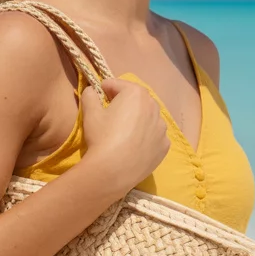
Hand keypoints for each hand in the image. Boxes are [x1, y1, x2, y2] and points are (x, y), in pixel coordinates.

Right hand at [80, 76, 169, 197]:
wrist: (114, 170)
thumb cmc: (102, 137)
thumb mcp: (90, 112)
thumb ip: (90, 95)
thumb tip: (92, 90)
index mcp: (136, 94)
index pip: (117, 84)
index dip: (104, 89)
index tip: (98, 96)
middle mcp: (154, 106)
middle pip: (136, 99)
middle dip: (124, 103)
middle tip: (110, 114)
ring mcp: (162, 127)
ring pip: (148, 117)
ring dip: (137, 119)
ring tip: (124, 133)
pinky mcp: (164, 146)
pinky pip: (153, 136)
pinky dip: (145, 137)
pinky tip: (133, 147)